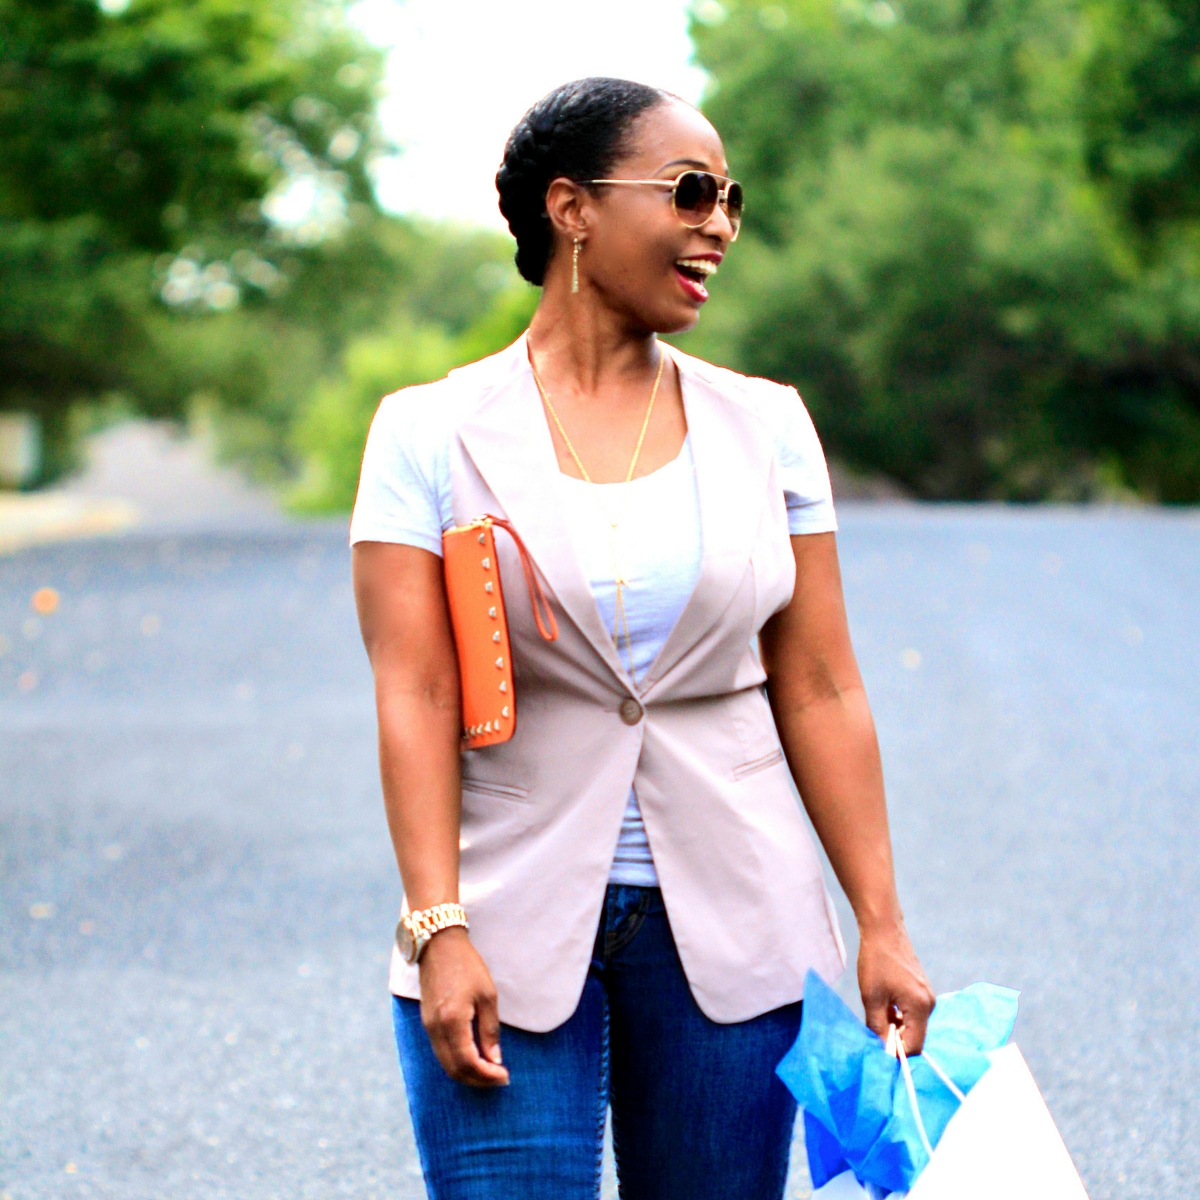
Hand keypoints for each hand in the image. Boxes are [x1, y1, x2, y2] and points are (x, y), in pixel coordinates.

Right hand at [418, 927, 509, 1086]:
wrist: (438, 946)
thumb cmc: (467, 966)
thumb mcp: (487, 994)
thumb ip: (490, 1029)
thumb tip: (495, 1058)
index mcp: (452, 1021)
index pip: (467, 1062)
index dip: (486, 1075)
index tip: (504, 1076)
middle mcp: (436, 1028)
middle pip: (454, 1069)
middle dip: (477, 1080)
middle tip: (499, 1079)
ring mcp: (428, 1027)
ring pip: (445, 1064)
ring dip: (467, 1073)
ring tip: (489, 1071)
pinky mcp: (427, 1023)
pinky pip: (441, 1052)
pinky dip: (457, 1061)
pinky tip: (474, 1058)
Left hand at [857, 919, 934, 1054]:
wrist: (884, 930)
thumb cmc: (876, 962)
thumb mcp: (871, 998)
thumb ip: (877, 1027)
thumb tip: (882, 1051)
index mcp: (920, 1007)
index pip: (914, 1046)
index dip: (897, 1053)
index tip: (879, 1050)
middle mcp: (929, 1004)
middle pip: (915, 1036)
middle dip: (896, 1039)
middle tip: (874, 1032)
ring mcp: (927, 996)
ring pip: (913, 1025)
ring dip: (896, 1027)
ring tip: (876, 1015)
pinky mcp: (922, 990)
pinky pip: (912, 1013)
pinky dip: (899, 1016)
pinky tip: (883, 1006)